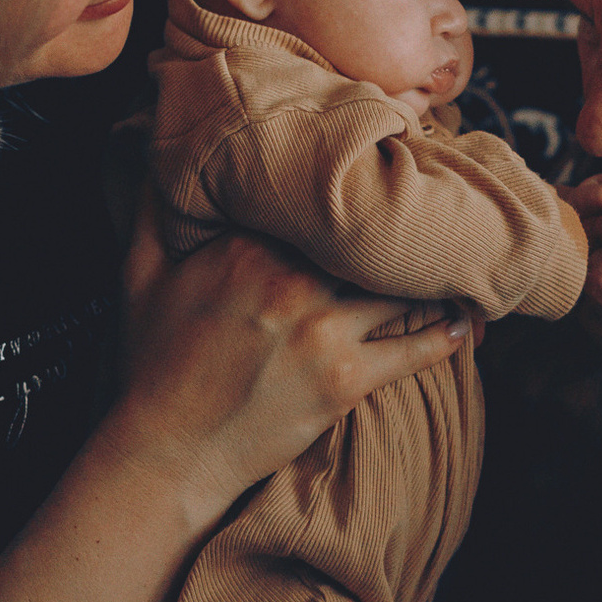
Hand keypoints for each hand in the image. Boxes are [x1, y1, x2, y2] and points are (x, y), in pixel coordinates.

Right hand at [109, 197, 467, 500]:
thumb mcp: (138, 274)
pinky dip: (444, 336)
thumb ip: (151, 206)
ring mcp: (322, 329)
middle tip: (438, 217)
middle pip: (371, 238)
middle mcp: (291, 278)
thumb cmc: (153, 363)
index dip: (356, 189)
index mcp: (248, 243)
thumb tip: (150, 150)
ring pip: (400, 288)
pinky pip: (413, 350)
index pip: (320, 200)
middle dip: (403, 229)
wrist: (167, 451)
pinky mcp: (344, 380)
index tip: (384, 177)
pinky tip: (462, 325)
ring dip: (432, 280)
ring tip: (459, 267)